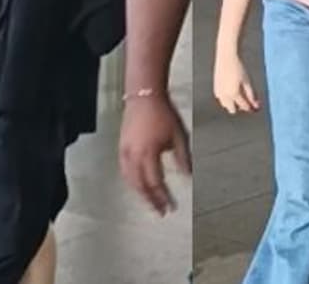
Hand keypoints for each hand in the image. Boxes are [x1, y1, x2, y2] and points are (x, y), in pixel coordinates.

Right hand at [119, 94, 191, 215]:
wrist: (145, 96)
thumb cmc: (163, 113)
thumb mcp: (179, 136)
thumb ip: (183, 158)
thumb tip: (187, 177)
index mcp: (149, 154)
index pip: (155, 183)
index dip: (163, 197)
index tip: (171, 207)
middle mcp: (134, 155)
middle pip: (140, 186)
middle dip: (150, 200)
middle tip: (160, 212)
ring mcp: (125, 151)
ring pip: (130, 180)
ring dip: (140, 193)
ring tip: (150, 202)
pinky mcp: (121, 146)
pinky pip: (124, 170)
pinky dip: (131, 181)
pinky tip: (138, 184)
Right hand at [214, 51, 259, 113]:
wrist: (226, 57)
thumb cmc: (238, 67)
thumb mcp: (247, 81)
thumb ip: (251, 94)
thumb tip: (255, 105)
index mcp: (233, 94)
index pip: (242, 106)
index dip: (249, 107)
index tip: (254, 107)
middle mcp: (224, 95)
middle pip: (232, 109)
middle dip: (239, 107)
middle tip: (246, 102)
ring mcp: (218, 92)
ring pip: (225, 105)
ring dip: (232, 103)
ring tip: (239, 95)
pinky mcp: (215, 88)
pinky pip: (221, 98)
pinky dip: (226, 98)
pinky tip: (231, 90)